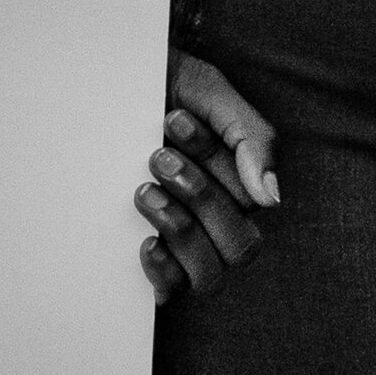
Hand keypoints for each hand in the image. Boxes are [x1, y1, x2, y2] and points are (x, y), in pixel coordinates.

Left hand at [138, 50, 278, 299]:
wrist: (105, 85)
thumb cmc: (163, 87)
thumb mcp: (207, 92)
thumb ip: (250, 137)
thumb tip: (271, 199)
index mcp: (238, 184)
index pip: (248, 200)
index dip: (211, 161)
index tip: (173, 119)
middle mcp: (217, 220)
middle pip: (238, 245)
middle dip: (200, 198)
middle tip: (158, 158)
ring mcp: (184, 241)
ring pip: (210, 275)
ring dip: (181, 232)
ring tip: (144, 192)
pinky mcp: (152, 254)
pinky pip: (173, 289)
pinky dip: (164, 274)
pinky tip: (145, 244)